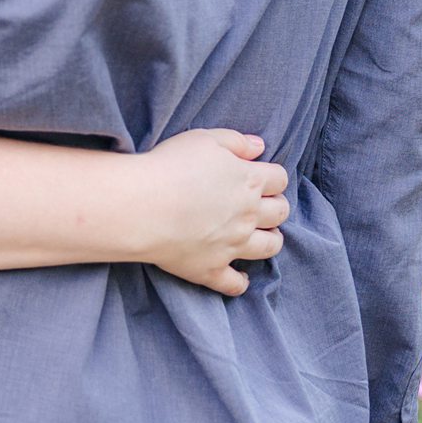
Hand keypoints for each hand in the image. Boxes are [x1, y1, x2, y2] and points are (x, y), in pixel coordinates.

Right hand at [132, 129, 288, 295]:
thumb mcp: (204, 138)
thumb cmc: (169, 166)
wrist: (141, 205)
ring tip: (257, 235)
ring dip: (269, 240)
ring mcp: (233, 245)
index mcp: (248, 181)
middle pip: (280, 213)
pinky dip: (240, 282)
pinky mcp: (212, 269)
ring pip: (269, 248)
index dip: (272, 177)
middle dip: (275, 206)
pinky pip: (235, 284)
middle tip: (260, 204)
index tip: (260, 176)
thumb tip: (259, 147)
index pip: (280, 179)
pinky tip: (238, 275)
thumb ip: (236, 141)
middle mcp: (248, 215)